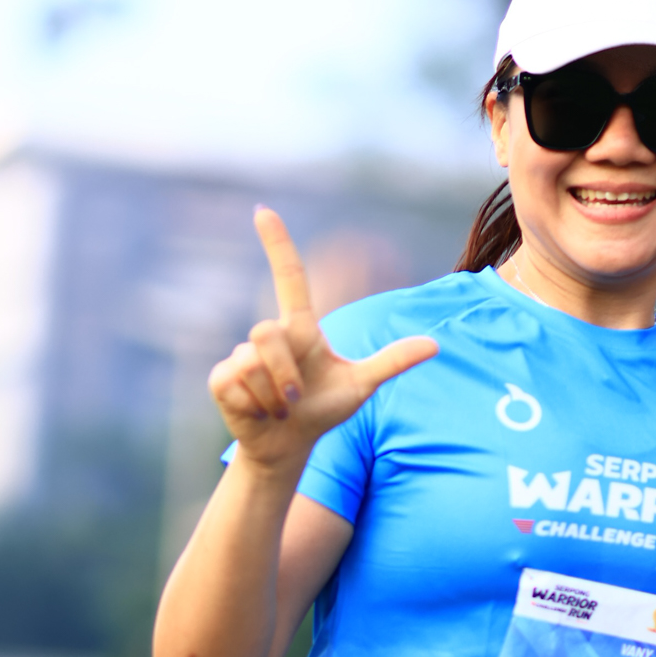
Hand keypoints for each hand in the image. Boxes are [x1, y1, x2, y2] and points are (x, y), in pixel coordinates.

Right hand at [208, 209, 437, 475]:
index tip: (263, 211)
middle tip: (296, 400)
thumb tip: (434, 344)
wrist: (289, 445)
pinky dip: (255, 407)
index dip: (277, 244)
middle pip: (265, 332)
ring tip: (279, 409)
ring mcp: (241, 357)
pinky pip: (236, 385)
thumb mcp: (361, 386)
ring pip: (252, 365)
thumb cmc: (324, 410)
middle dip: (286, 374)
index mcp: (300, 329)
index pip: (289, 278)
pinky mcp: (221, 380)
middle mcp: (269, 336)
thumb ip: (391, 362)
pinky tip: (257, 413)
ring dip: (273, 397)